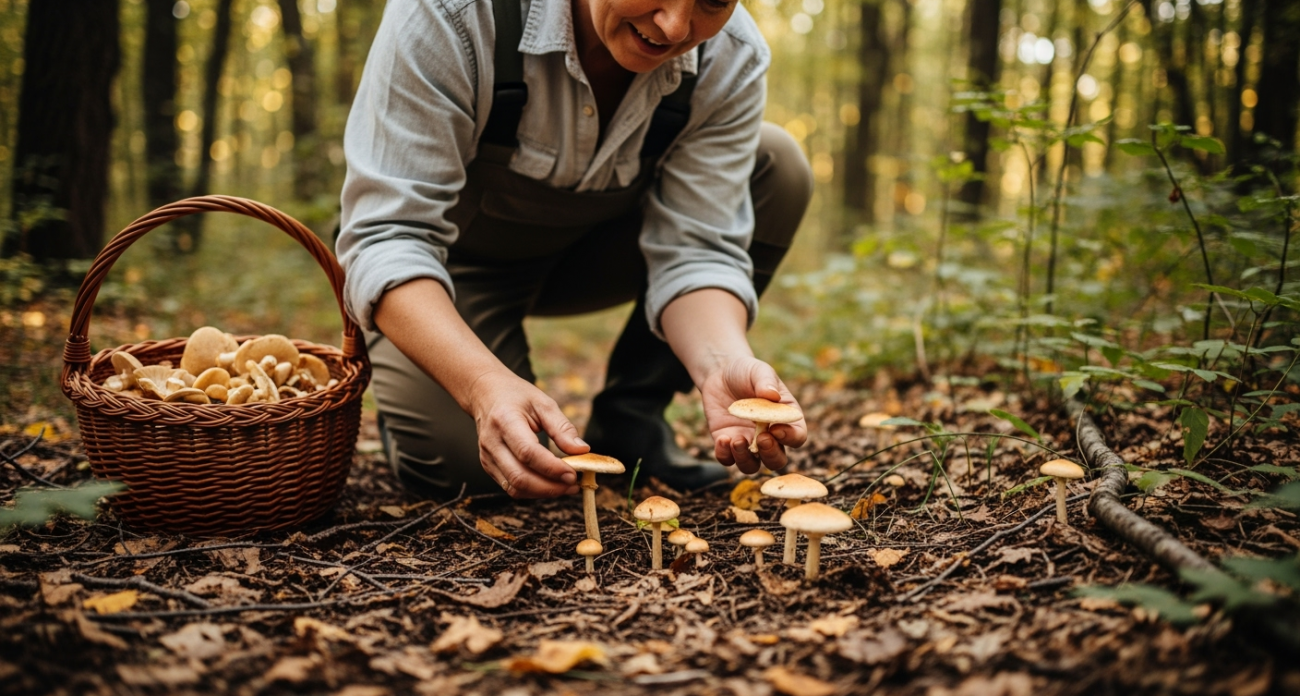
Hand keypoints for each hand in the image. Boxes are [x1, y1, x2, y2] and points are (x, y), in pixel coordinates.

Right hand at [467, 369, 586, 498]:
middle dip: (550, 487)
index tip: (573, 474)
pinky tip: (550, 484)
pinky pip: (511, 487)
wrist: (485, 394)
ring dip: (543, 492)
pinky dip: (533, 491)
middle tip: (574, 485)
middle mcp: (492, 442)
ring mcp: (487, 457)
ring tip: (565, 486)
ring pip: (515, 488)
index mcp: (505, 421)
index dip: (552, 468)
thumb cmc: (516, 396)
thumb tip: (582, 451)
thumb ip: (562, 428)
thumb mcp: (543, 403)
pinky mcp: (489, 466)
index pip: (527, 452)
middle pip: (520, 477)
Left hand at [698, 356, 806, 474]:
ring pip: (752, 465)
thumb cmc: (747, 372)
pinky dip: (725, 455)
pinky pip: (727, 459)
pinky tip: (722, 439)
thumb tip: (772, 394)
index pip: (797, 437)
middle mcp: (770, 436)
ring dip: (745, 459)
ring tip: (736, 440)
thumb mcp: (759, 371)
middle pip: (777, 460)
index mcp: (786, 419)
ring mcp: (748, 442)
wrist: (721, 373)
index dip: (790, 437)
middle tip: (762, 438)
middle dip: (771, 454)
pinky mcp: (727, 443)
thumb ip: (766, 382)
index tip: (776, 428)